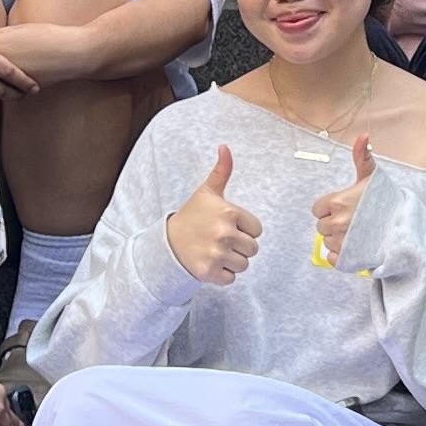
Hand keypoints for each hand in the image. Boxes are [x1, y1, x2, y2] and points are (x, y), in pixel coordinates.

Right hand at [165, 146, 258, 284]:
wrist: (167, 242)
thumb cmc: (192, 216)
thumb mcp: (207, 192)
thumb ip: (222, 171)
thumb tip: (225, 147)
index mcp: (229, 212)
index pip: (257, 229)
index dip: (244, 229)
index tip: (228, 226)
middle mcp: (224, 233)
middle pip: (253, 249)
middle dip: (239, 246)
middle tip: (220, 240)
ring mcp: (217, 254)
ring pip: (244, 265)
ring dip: (232, 261)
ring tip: (215, 251)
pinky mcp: (210, 272)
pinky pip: (231, 278)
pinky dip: (223, 275)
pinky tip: (210, 263)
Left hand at [311, 136, 377, 263]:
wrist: (404, 228)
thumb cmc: (387, 201)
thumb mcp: (372, 176)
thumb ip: (362, 156)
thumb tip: (363, 135)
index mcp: (337, 202)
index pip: (317, 208)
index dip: (329, 208)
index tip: (344, 207)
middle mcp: (337, 223)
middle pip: (321, 226)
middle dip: (333, 223)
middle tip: (353, 220)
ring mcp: (341, 242)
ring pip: (326, 242)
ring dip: (337, 239)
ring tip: (356, 232)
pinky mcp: (346, 258)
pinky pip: (331, 257)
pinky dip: (339, 255)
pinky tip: (353, 246)